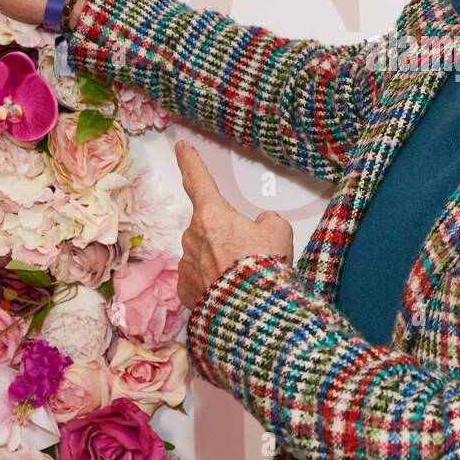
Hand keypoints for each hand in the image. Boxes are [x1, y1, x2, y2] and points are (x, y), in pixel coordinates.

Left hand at [174, 139, 294, 309]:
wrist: (251, 312)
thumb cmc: (263, 268)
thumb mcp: (279, 232)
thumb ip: (266, 221)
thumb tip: (262, 226)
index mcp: (212, 214)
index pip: (197, 180)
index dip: (189, 161)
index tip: (181, 148)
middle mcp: (193, 236)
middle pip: (208, 225)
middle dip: (226, 234)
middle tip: (251, 251)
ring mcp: (187, 264)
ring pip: (204, 252)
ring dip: (221, 259)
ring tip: (245, 275)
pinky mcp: (185, 290)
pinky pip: (200, 278)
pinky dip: (213, 282)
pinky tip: (230, 291)